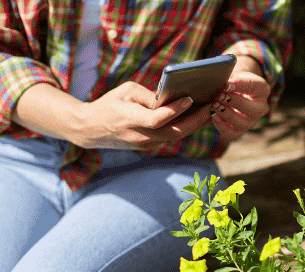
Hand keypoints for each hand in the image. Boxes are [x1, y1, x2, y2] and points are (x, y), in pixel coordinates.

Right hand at [74, 81, 213, 149]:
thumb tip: (171, 99)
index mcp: (130, 119)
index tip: (190, 99)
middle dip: (196, 120)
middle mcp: (140, 136)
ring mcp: (146, 144)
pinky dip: (186, 127)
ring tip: (211, 111)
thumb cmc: (110, 104)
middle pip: (174, 131)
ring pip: (176, 136)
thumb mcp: (126, 92)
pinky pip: (172, 137)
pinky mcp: (151, 147)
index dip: (174, 110)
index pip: (156, 119)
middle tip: (213, 106)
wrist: (91, 130)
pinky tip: (198, 117)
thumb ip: (148, 96)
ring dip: (195, 125)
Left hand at [210, 67, 270, 142]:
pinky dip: (221, 125)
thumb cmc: (233, 81)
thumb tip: (225, 86)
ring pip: (242, 124)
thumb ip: (230, 79)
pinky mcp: (240, 130)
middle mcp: (261, 108)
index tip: (226, 84)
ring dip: (227, 115)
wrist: (232, 91)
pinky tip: (214, 115)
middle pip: (253, 110)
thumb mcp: (233, 75)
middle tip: (220, 96)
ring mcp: (251, 121)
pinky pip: (232, 133)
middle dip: (235, 103)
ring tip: (214, 106)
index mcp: (262, 89)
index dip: (239, 85)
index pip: (254, 86)